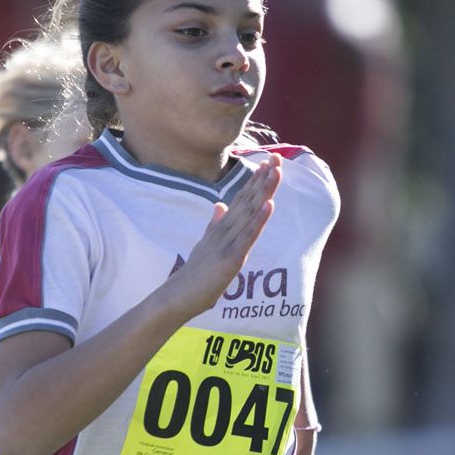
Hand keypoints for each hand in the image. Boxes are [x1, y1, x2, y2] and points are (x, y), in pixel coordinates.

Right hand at [162, 157, 280, 317]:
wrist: (178, 296)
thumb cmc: (194, 274)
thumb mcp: (206, 244)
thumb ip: (214, 224)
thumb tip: (220, 205)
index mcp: (221, 227)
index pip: (241, 199)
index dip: (255, 181)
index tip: (268, 163)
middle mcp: (224, 230)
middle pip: (247, 200)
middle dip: (263, 179)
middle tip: (276, 158)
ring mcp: (226, 242)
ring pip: (248, 213)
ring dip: (263, 192)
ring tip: (275, 172)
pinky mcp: (230, 258)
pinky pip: (247, 237)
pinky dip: (258, 221)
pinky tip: (268, 205)